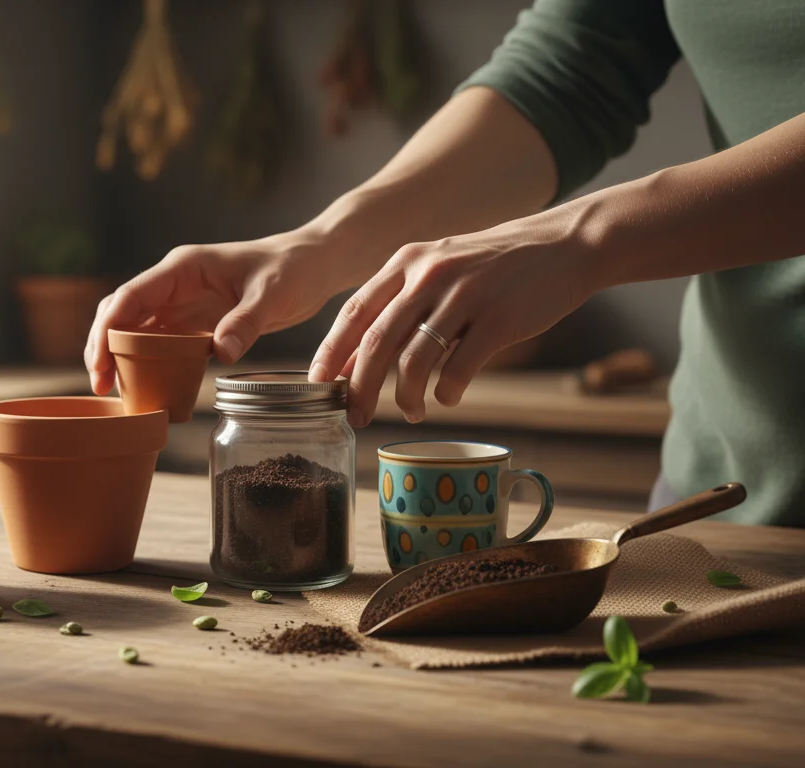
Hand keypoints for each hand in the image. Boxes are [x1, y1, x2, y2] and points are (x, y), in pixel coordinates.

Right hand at [85, 227, 347, 394]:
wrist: (311, 265)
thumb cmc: (292, 269)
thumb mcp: (272, 294)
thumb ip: (245, 322)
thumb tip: (220, 353)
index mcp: (183, 268)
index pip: (131, 296)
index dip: (108, 328)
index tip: (100, 362)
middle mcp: (174, 284)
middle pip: (122, 313)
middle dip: (104, 346)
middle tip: (101, 386)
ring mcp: (182, 303)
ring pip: (135, 330)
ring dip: (120, 358)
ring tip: (115, 393)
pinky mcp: (195, 322)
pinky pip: (160, 343)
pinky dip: (147, 363)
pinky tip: (145, 388)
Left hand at [309, 215, 594, 425]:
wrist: (564, 245)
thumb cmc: (492, 268)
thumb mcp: (438, 272)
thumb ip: (398, 307)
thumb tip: (354, 361)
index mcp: (405, 262)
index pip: (353, 313)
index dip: (331, 353)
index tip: (317, 387)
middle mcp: (428, 275)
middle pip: (376, 342)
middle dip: (360, 387)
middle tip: (355, 416)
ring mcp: (464, 295)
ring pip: (414, 359)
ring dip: (405, 396)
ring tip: (411, 412)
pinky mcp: (499, 318)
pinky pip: (459, 368)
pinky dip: (447, 392)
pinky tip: (447, 397)